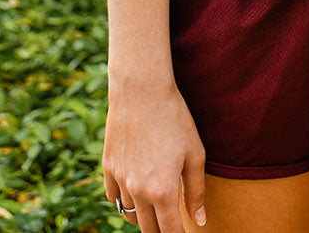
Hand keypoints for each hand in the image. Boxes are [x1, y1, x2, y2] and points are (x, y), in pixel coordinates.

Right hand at [104, 74, 207, 231]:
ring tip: (156, 207)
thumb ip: (197, 191)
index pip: (170, 231)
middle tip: (172, 222)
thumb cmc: (174, 118)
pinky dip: (124, 200)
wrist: (141, 90)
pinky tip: (135, 190)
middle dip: (162, 230)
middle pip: (148, 230)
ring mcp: (120, 180)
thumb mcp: (195, 153)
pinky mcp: (108, 167)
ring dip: (143, 216)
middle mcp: (138, 191)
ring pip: (130, 214)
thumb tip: (200, 220)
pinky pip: (114, 197)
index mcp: (163, 191)